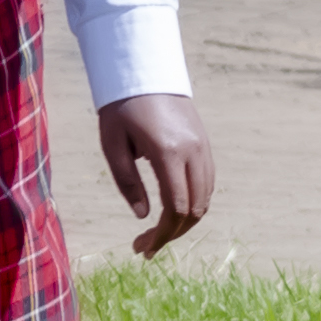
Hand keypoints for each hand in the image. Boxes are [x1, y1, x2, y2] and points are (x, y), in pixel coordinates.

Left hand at [98, 91, 210, 257]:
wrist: (144, 71)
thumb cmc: (120, 108)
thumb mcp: (113, 145)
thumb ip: (127, 182)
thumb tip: (142, 216)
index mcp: (168, 152)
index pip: (176, 207)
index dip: (162, 235)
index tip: (142, 248)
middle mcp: (193, 152)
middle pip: (195, 209)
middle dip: (173, 234)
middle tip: (145, 248)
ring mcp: (203, 147)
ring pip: (205, 198)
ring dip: (184, 221)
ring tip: (157, 234)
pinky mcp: (204, 144)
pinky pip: (206, 183)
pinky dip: (193, 203)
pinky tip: (171, 212)